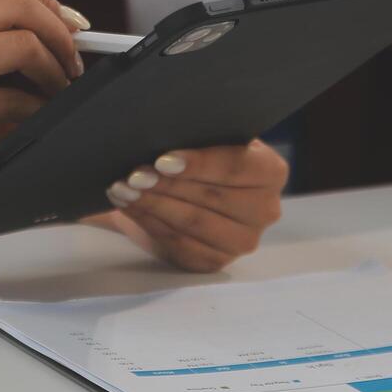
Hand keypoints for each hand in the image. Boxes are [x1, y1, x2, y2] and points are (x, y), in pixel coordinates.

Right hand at [0, 0, 87, 243]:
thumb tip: (57, 22)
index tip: (66, 25)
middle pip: (19, 1)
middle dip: (61, 33)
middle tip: (71, 62)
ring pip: (23, 44)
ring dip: (56, 70)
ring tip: (59, 88)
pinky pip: (12, 99)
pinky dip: (36, 108)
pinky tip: (35, 115)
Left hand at [93, 141, 287, 271]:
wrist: (187, 191)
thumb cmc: (198, 157)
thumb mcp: (202, 138)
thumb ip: (193, 133)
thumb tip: (157, 131)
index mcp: (270, 171)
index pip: (236, 166)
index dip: (199, 164)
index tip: (162, 160)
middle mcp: (264, 209)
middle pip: (211, 196)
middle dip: (166, 184)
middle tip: (132, 174)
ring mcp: (242, 241)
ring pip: (192, 221)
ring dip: (151, 203)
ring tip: (122, 188)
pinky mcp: (214, 261)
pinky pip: (178, 243)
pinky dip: (148, 222)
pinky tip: (127, 206)